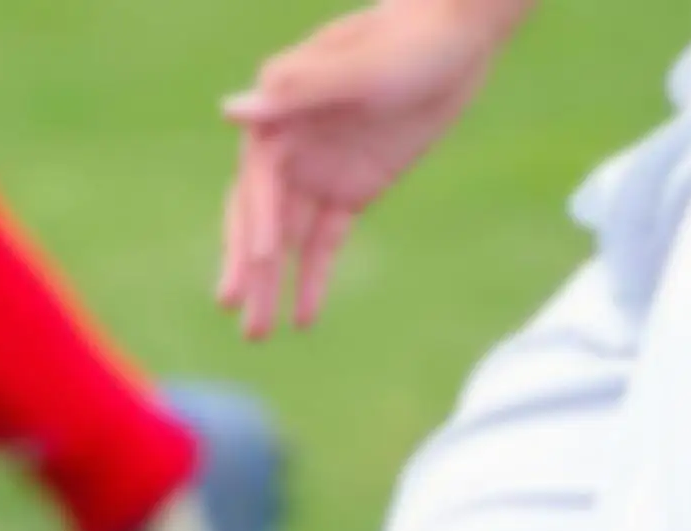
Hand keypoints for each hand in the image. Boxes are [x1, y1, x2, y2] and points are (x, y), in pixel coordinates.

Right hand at [218, 1, 513, 337]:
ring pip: (287, 242)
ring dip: (271, 288)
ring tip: (258, 336)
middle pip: (260, 219)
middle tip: (236, 311)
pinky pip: (323, 245)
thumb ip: (298, 91)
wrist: (460, 34)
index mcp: (277, 116)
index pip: (259, 180)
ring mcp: (315, 174)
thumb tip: (230, 111)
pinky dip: (313, 281)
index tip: (266, 258)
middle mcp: (287, 150)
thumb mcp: (359, 65)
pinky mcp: (347, 193)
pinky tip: (303, 320)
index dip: (259, 220)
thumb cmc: (409, 38)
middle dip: (249, 268)